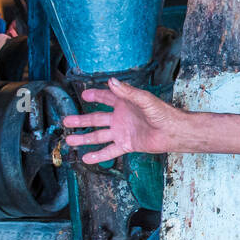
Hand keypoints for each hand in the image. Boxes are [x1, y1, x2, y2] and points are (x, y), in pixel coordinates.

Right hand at [61, 78, 181, 163]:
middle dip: (81, 120)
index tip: (84, 94)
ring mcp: (123, 132)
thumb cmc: (163, 113)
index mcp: (124, 103)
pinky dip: (98, 155)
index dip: (95, 95)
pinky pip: (109, 151)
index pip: (106, 97)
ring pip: (99, 136)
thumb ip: (127, 92)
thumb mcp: (144, 99)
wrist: (173, 132)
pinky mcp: (127, 144)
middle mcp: (121, 117)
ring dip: (85, 138)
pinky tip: (87, 158)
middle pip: (97, 118)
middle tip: (66, 121)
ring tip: (70, 141)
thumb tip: (111, 81)